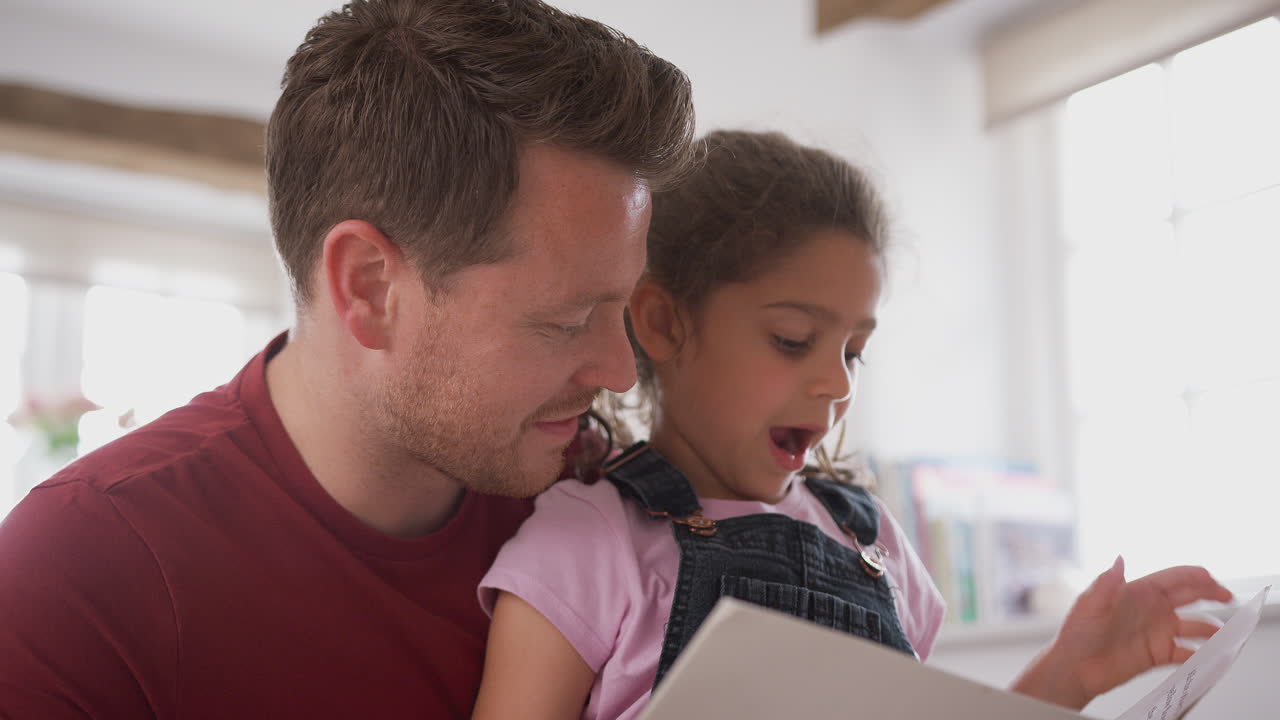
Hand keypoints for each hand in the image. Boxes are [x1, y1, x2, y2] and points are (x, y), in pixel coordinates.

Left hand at [1010, 556, 1232, 709]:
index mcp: (1138, 592)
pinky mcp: (1158, 654)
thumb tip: (1119, 559)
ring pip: (1193, 625)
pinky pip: (1187, 653)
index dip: (1196, 576)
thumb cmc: (1076, 633)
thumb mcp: (1090, 605)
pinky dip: (1202, 654)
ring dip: (1211, 627)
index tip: (1213, 580)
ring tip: (1227, 633)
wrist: (1075, 668)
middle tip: (1229, 598)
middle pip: (1189, 596)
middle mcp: (1151, 609)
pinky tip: (1212, 657)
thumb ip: (1107, 584)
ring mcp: (1157, 631)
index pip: (1174, 578)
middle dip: (1212, 593)